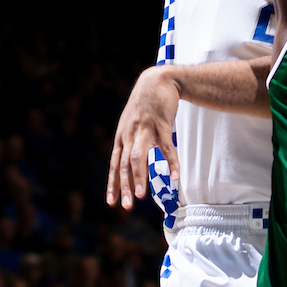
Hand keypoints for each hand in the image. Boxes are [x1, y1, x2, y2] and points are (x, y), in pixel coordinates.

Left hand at [106, 68, 180, 208]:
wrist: (158, 80)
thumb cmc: (145, 104)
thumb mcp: (133, 123)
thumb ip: (131, 142)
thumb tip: (132, 164)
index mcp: (122, 135)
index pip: (115, 163)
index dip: (113, 183)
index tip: (111, 202)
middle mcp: (130, 134)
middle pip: (125, 163)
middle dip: (124, 186)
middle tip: (127, 206)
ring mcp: (145, 129)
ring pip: (139, 156)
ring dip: (139, 176)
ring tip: (141, 195)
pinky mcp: (162, 124)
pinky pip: (166, 147)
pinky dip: (171, 162)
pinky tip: (175, 176)